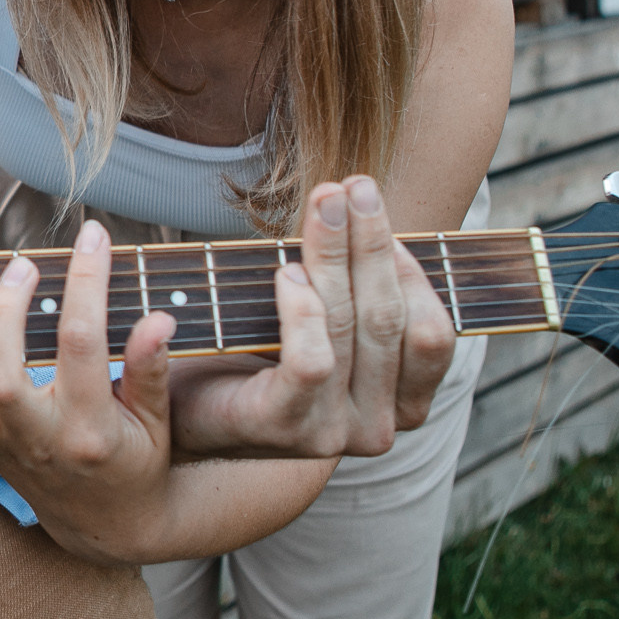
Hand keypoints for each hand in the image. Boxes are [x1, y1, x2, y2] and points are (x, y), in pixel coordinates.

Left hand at [0, 220, 180, 564]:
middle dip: (4, 316)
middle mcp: (38, 440)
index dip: (86, 284)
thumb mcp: (157, 418)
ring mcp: (0, 448)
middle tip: (21, 265)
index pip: (83, 346)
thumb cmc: (137, 459)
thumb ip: (151, 369)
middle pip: (3, 380)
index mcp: (91, 429)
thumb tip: (158, 318)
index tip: (91, 237)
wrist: (109, 526)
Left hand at [168, 175, 457, 459]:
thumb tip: (371, 205)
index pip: (432, 334)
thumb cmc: (258, 352)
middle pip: (388, 319)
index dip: (411, 269)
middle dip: (371, 242)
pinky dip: (302, 308)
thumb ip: (359, 285)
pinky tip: (286, 272)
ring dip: (334, 254)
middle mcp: (378, 426)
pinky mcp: (285, 428)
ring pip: (348, 327)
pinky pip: (311, 359)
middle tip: (352, 185)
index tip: (379, 211)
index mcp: (403, 403)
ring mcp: (334, 433)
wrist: (186, 408)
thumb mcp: (325, 320)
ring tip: (322, 203)